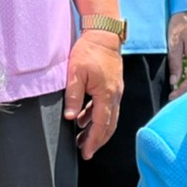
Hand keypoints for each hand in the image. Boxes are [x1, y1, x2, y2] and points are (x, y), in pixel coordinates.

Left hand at [65, 31, 124, 158]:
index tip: (87, 153)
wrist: (103, 33)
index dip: (94, 141)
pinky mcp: (112, 87)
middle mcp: (115, 96)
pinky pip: (107, 108)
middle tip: (86, 153)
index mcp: (106, 94)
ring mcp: (115, 92)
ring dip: (97, 131)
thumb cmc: (89, 50)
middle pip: (109, 126)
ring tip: (82, 140)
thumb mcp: (75, 73)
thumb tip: (71, 118)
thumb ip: (74, 96)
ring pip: (109, 118)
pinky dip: (97, 118)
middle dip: (98, 141)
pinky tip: (85, 121)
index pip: (101, 125)